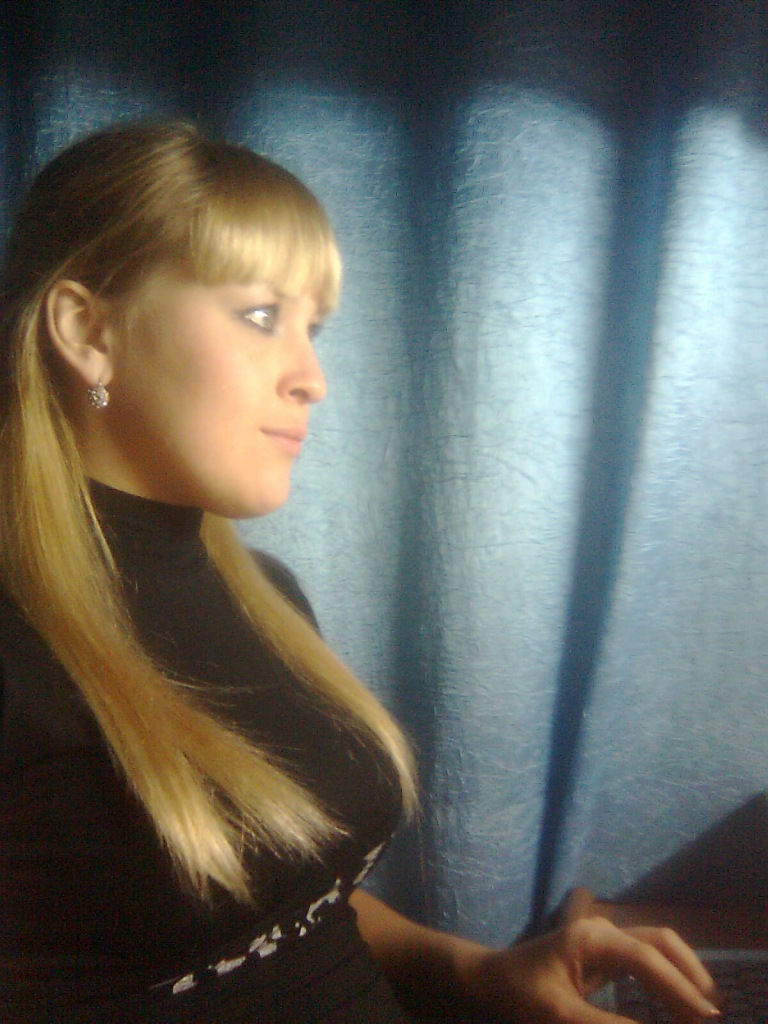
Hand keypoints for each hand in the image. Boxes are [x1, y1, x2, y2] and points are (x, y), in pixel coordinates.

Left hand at [463, 914, 720, 1022]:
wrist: (482, 984)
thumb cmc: (516, 996)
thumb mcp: (561, 1016)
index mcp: (593, 938)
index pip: (649, 958)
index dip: (680, 989)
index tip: (706, 1018)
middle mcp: (602, 932)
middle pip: (659, 942)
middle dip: (688, 973)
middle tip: (711, 1013)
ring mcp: (600, 941)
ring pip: (653, 948)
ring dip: (679, 974)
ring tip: (700, 1010)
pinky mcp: (597, 957)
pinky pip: (641, 961)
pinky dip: (662, 979)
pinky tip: (673, 1004)